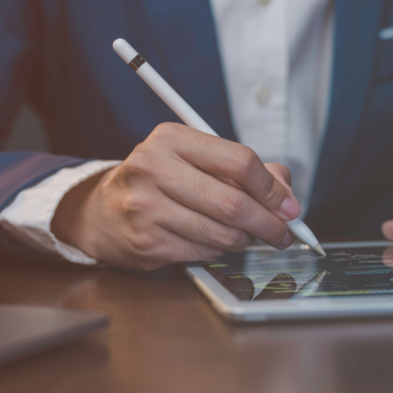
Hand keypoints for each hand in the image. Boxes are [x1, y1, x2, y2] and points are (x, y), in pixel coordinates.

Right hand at [51, 123, 299, 269]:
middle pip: (233, 202)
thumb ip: (244, 170)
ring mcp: (146, 207)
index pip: (239, 161)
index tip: (289, 207)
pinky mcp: (146, 242)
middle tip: (284, 234)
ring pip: (222, 234)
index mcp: (171, 139)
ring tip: (244, 236)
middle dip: (269, 224)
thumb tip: (287, 197)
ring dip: (244, 240)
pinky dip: (217, 251)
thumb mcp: (195, 160)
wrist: (102, 212)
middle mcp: (153, 168)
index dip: (272, 188)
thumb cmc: (159, 183)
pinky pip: (204, 253)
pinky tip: (210, 241)